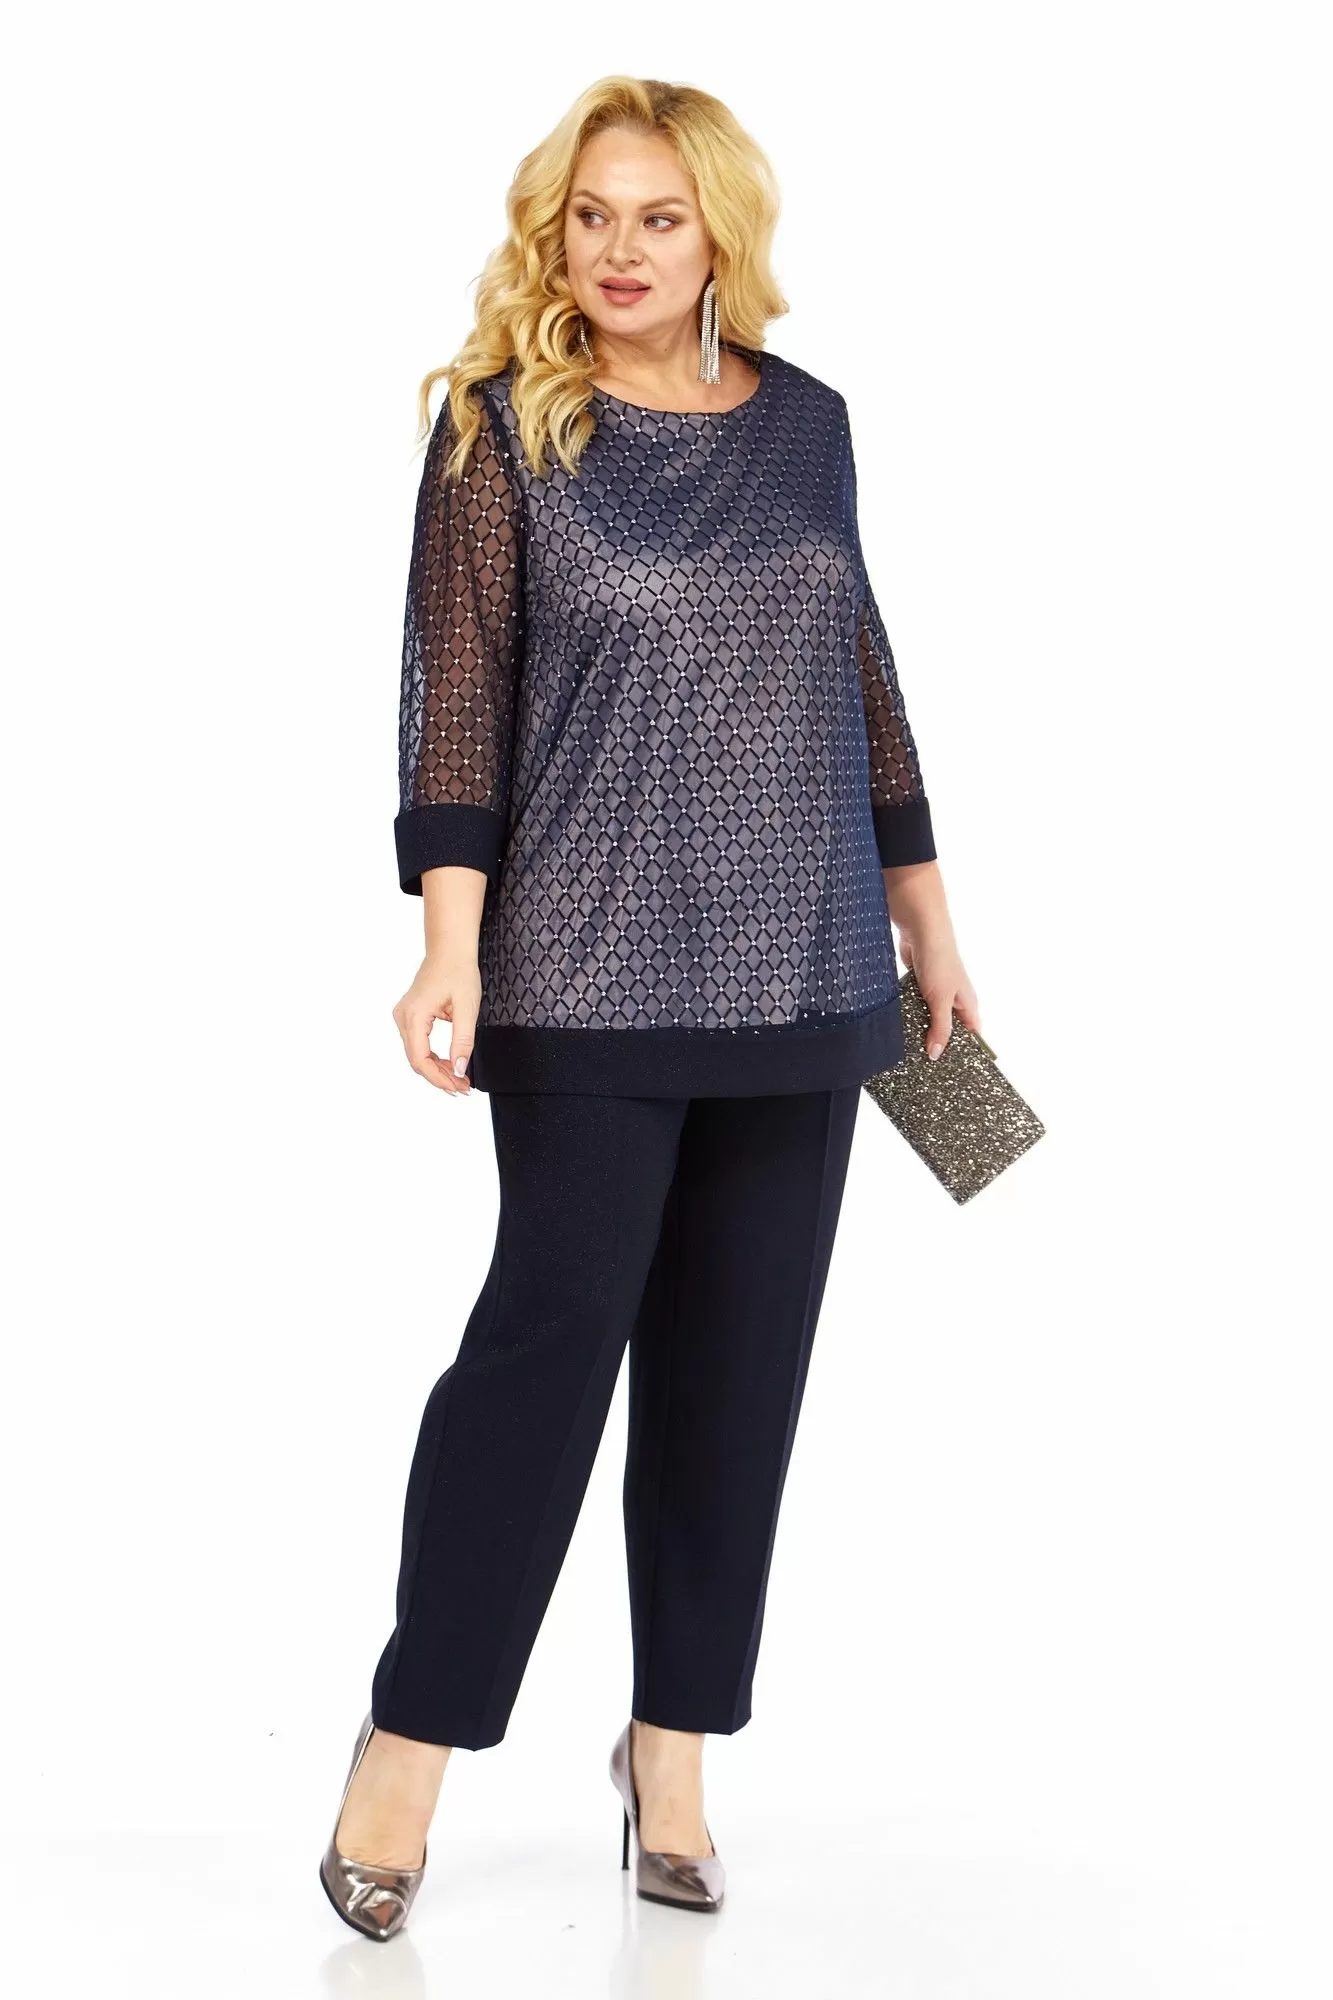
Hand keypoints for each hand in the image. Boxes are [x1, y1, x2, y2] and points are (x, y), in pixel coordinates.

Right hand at [392, 952, 480, 1094]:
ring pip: (417, 1054)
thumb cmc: (458, 971)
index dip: (439, 1078)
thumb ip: (463, 1041)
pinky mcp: (409, 1016)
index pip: (420, 1059)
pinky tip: (449, 1063)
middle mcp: (403, 1017)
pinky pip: (418, 1044)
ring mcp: (403, 1016)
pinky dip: (433, 1056)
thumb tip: (459, 1070)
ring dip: (437, 1069)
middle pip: (417, 1060)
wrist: (449, 950)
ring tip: (459, 1079)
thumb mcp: (467, 1008)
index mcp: (414, 1016)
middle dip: (440, 1077)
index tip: (458, 1087)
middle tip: (463, 1088)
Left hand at [898, 924, 980, 1060]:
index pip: (971, 1035)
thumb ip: (939, 1028)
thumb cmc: (939, 961)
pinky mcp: (919, 986)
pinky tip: (899, 1029)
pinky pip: (915, 1007)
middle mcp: (954, 1000)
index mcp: (967, 1005)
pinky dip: (909, 1015)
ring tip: (909, 1053)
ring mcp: (936, 993)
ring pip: (930, 1019)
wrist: (920, 929)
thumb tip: (936, 1054)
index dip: (964, 1052)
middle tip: (924, 1066)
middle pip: (949, 1029)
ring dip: (921, 1029)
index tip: (951, 1072)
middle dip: (938, 1043)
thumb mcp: (940, 1000)